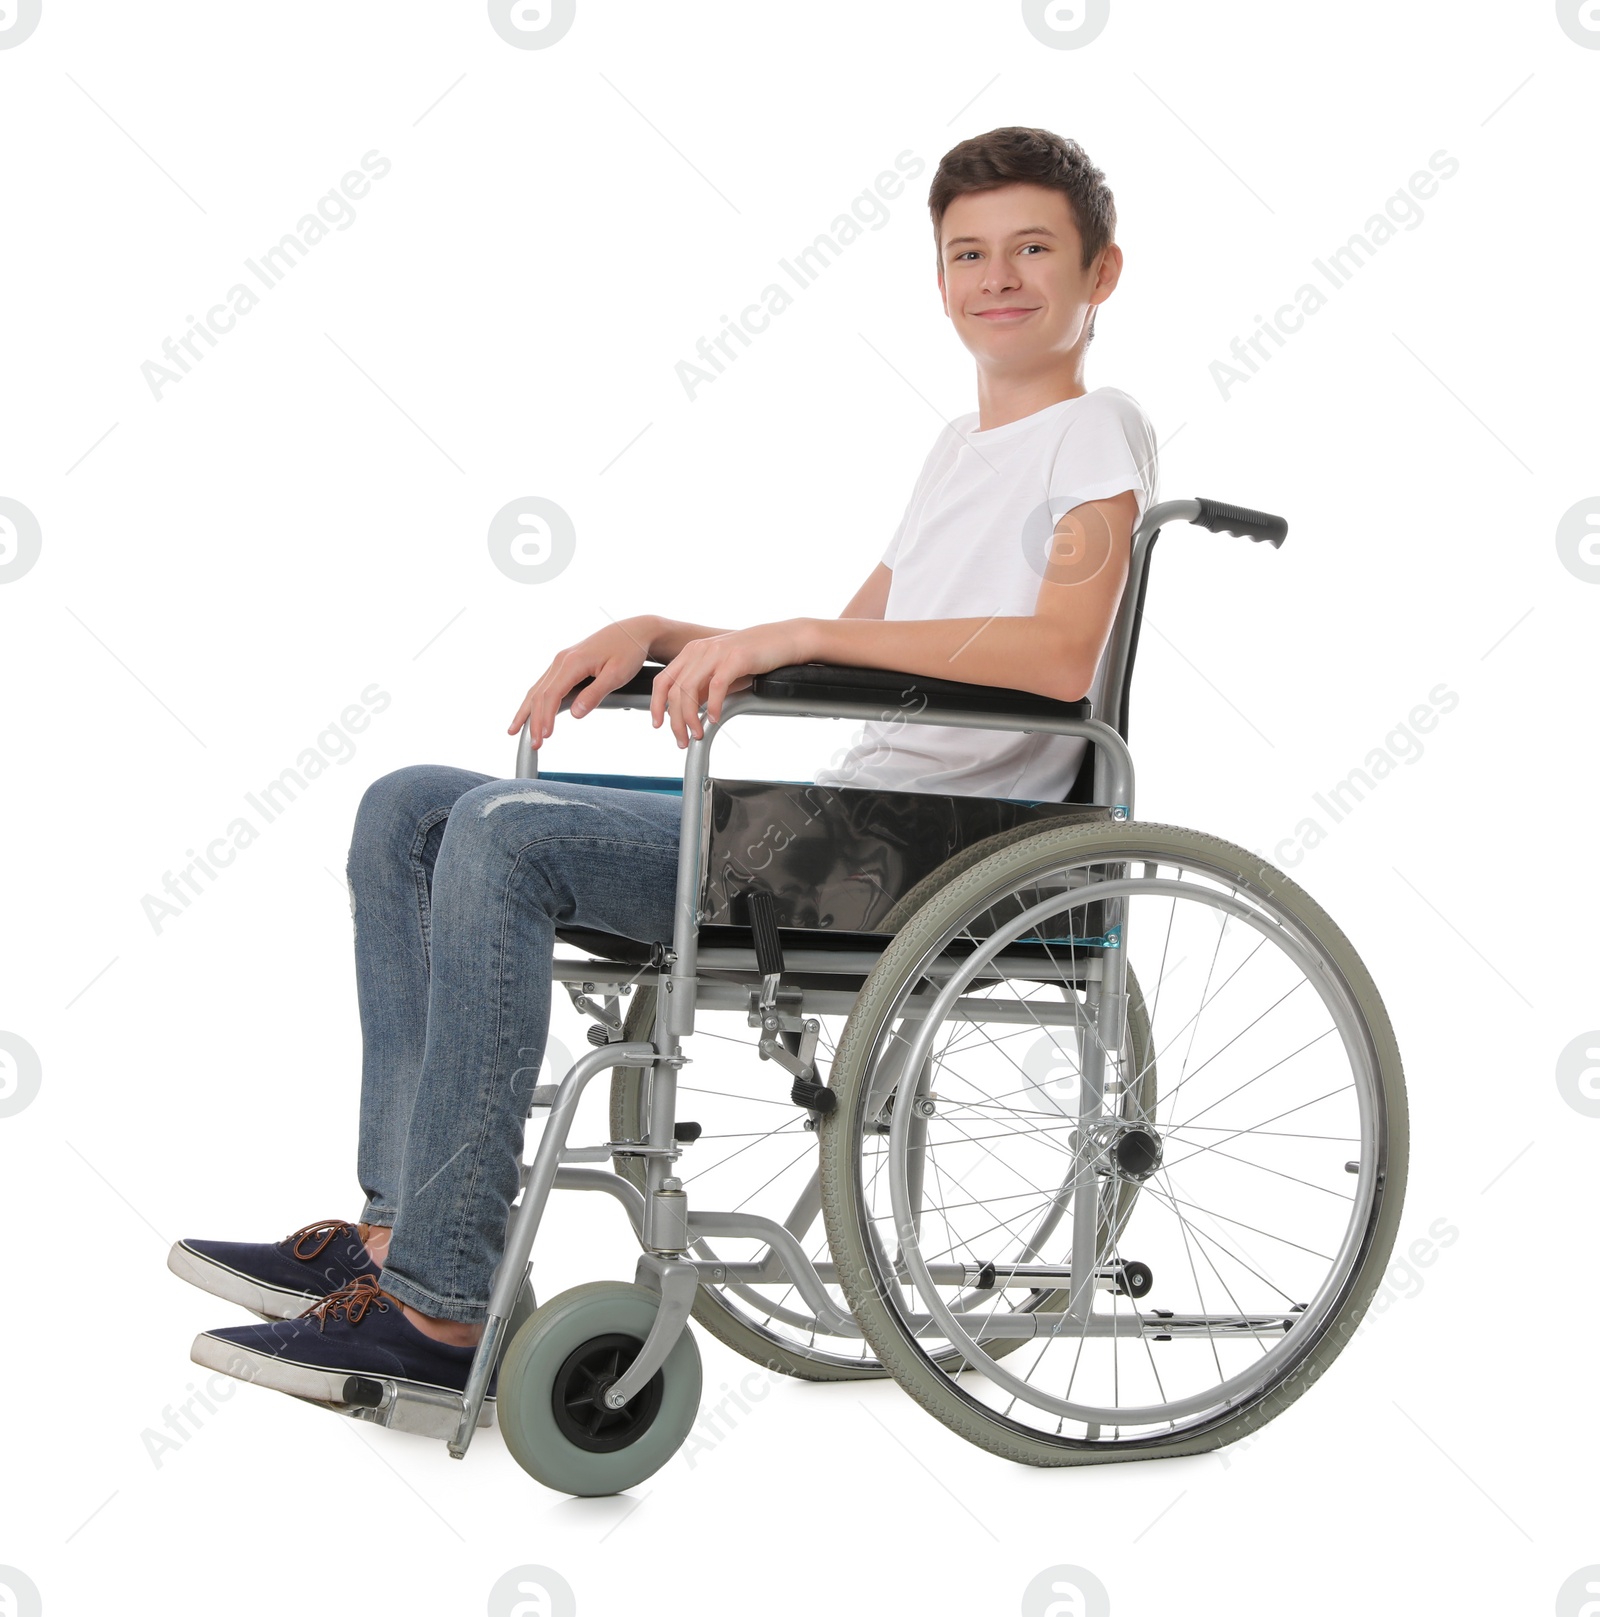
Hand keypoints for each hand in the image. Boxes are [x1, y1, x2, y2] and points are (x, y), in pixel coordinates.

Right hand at [507, 618, 655, 744]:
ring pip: (537, 689)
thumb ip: (595, 694)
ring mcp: (561, 661)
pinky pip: (544, 684)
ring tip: (516, 732)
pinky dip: (533, 701)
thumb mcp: (617, 675)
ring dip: (527, 712)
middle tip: (534, 745)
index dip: (545, 718)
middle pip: (539, 694)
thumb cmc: (628, 651)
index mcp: (572, 662)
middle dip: (533, 721)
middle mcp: (561, 660)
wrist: (633, 631)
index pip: (551, 696)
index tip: (544, 737)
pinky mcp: (564, 664)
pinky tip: (528, 712)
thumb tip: (575, 714)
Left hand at [650, 620, 812, 746]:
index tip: (658, 724)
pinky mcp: (735, 657)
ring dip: (690, 717)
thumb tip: (689, 711)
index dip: (656, 704)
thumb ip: (702, 688)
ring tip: (697, 733)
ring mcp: (716, 652)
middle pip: (674, 690)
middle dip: (675, 720)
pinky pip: (716, 686)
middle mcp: (699, 650)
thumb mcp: (720, 671)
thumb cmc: (753, 657)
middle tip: (683, 740)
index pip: (663, 680)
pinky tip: (714, 719)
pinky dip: (712, 706)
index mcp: (691, 652)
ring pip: (689, 689)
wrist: (783, 640)